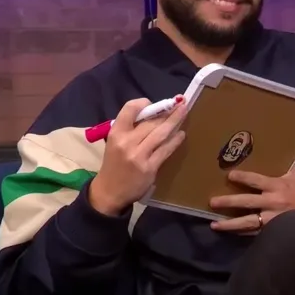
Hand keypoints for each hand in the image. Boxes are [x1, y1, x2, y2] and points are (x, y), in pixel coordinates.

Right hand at [89, 98, 187, 215]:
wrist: (109, 191)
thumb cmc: (114, 164)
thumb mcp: (115, 142)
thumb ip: (130, 129)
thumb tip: (154, 115)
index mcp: (116, 133)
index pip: (130, 110)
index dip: (144, 103)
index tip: (155, 103)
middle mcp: (127, 142)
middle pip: (151, 122)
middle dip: (168, 111)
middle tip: (181, 103)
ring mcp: (139, 155)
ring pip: (161, 133)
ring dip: (175, 121)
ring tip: (184, 112)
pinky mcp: (150, 167)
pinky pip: (166, 150)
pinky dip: (175, 140)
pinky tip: (181, 134)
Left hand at [209, 163, 294, 232]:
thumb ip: (291, 164)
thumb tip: (282, 149)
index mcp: (278, 186)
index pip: (256, 181)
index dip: (242, 178)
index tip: (229, 175)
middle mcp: (272, 202)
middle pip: (246, 202)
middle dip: (228, 201)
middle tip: (212, 202)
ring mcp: (272, 218)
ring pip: (248, 222)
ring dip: (230, 224)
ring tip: (215, 225)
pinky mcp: (273, 230)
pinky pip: (255, 232)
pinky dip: (242, 233)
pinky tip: (231, 233)